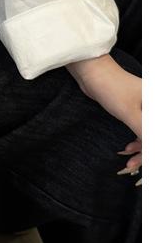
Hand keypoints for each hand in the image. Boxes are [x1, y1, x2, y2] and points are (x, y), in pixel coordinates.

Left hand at [66, 53, 141, 184]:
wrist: (94, 73)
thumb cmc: (113, 89)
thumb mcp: (132, 115)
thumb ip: (147, 134)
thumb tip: (152, 151)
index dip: (151, 151)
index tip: (145, 167)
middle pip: (153, 136)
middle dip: (146, 153)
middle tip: (132, 168)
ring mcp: (148, 109)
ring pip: (149, 135)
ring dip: (141, 150)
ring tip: (127, 162)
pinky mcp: (137, 111)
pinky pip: (142, 131)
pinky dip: (136, 142)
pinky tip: (127, 150)